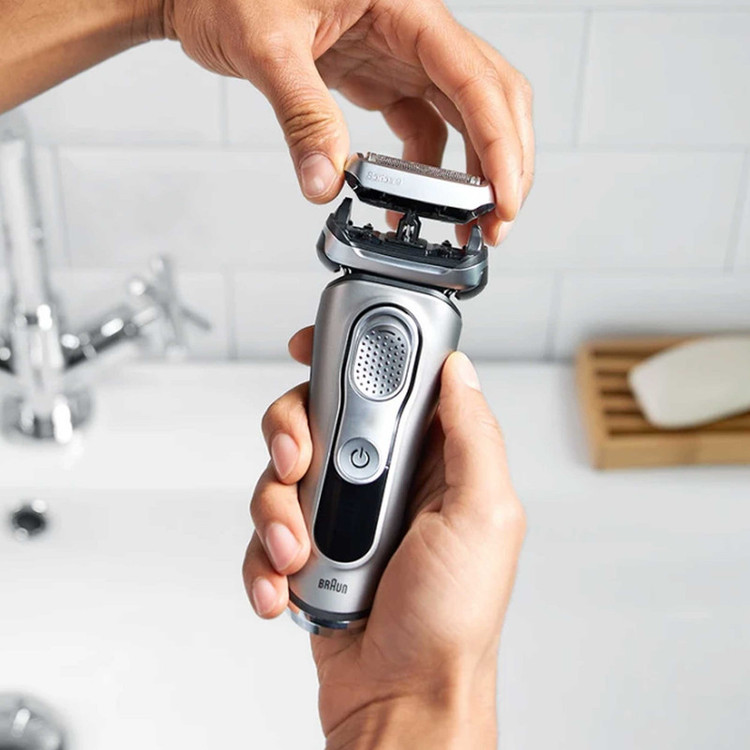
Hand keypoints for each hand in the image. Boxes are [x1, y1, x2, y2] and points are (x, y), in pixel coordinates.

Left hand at [156, 0, 534, 243]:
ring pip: (465, 116)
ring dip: (472, 173)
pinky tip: (407, 202)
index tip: (502, 199)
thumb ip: (303, 115)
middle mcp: (414, 32)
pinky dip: (424, 171)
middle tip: (496, 222)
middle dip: (504, 163)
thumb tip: (326, 182)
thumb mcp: (266, 45)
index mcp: (404, 8)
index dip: (499, 145)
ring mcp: (401, 56)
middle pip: (491, 98)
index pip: (475, 80)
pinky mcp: (382, 79)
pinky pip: (422, 129)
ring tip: (465, 224)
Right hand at [243, 327, 525, 747]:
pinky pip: (264, 532)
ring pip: (280, 474)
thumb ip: (472, 437)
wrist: (401, 699)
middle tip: (298, 464)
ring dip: (276, 512)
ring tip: (299, 551)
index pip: (387, 383)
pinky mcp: (309, 551)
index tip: (311, 346)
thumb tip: (459, 370)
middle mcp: (385, 480)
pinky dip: (263, 558)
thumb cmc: (450, 622)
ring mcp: (343, 515)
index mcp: (431, 460)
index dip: (348, 356)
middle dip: (295, 435)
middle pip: (318, 418)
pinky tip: (284, 587)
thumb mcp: (484, 517)